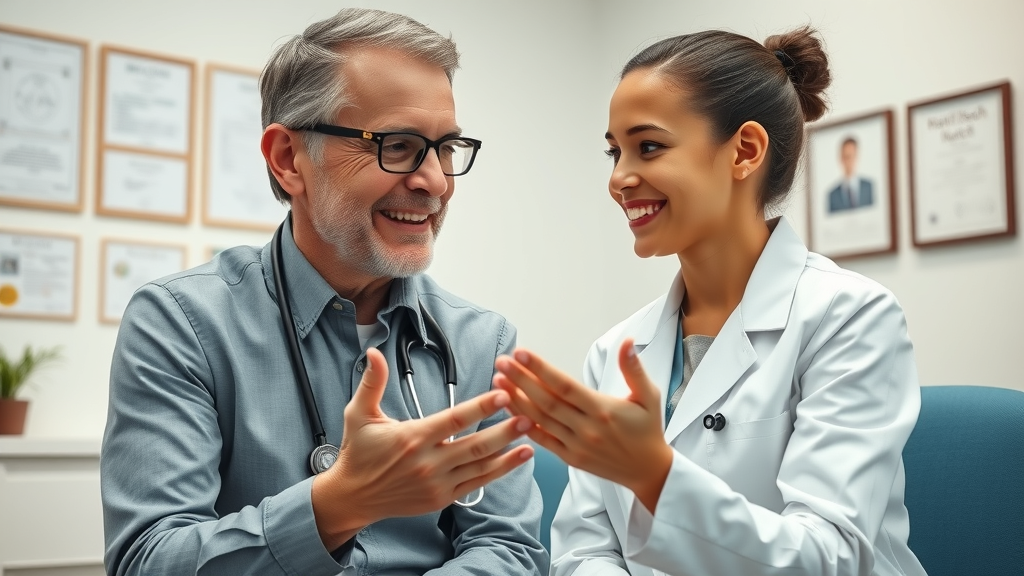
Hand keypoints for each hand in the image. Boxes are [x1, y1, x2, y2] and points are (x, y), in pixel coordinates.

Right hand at [312, 347, 533, 548]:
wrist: (353, 497)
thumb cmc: (358, 453)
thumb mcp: (359, 414)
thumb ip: (372, 382)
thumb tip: (374, 352)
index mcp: (412, 438)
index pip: (453, 420)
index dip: (480, 408)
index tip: (502, 395)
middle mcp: (428, 463)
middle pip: (474, 445)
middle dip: (504, 430)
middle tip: (528, 415)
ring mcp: (437, 483)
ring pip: (480, 466)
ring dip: (508, 451)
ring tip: (532, 435)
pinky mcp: (442, 498)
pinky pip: (477, 483)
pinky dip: (499, 471)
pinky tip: (518, 458)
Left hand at [493, 339, 672, 511]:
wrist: (648, 471)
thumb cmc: (648, 429)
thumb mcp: (649, 396)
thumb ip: (634, 369)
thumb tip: (627, 342)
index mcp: (603, 409)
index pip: (565, 386)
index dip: (541, 369)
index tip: (521, 353)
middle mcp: (587, 428)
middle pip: (546, 401)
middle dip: (520, 380)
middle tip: (501, 361)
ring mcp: (576, 445)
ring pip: (540, 420)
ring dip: (516, 400)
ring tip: (498, 380)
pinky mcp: (569, 457)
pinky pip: (542, 438)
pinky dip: (523, 423)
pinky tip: (509, 406)